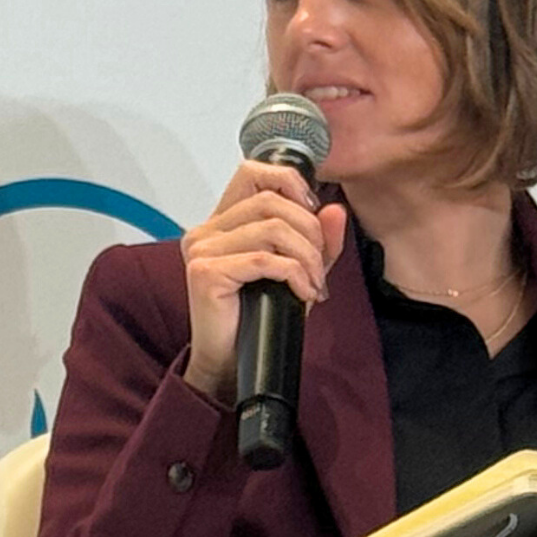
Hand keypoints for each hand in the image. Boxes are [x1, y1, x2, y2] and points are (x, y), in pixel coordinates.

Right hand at [181, 165, 346, 401]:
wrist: (232, 364)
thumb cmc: (257, 317)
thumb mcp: (297, 272)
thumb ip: (317, 241)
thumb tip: (335, 210)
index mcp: (221, 222)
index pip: (252, 173)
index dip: (288, 182)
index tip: (313, 213)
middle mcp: (206, 230)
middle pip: (270, 201)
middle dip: (309, 231)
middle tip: (320, 265)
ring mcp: (202, 250)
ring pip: (272, 229)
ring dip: (307, 257)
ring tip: (314, 283)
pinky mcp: (206, 273)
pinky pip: (264, 260)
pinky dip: (294, 275)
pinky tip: (302, 293)